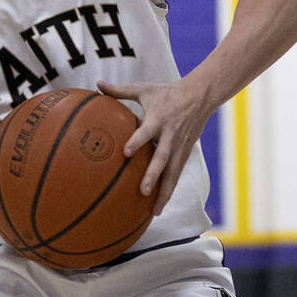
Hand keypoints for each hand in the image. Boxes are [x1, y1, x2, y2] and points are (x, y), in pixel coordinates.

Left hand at [95, 79, 210, 215]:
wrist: (199, 96)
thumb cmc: (167, 92)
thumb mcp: (145, 89)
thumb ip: (120, 91)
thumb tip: (97, 85)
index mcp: (159, 118)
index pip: (146, 131)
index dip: (137, 141)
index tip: (126, 152)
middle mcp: (170, 135)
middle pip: (162, 158)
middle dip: (153, 175)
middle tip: (142, 191)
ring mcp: (180, 146)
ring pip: (173, 172)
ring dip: (164, 191)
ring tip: (155, 211)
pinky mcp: (185, 153)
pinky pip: (176, 174)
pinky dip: (169, 190)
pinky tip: (160, 206)